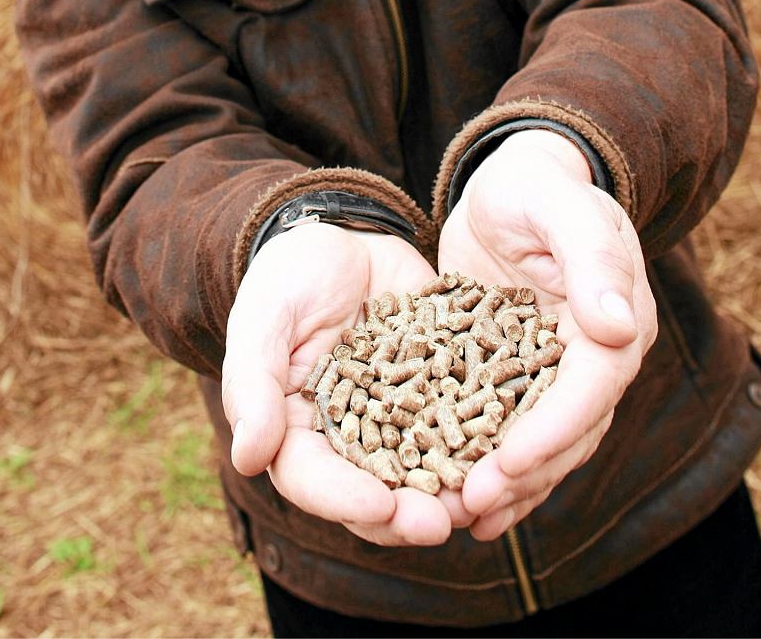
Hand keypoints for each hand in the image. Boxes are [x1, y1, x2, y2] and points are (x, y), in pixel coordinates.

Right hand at [223, 222, 475, 545]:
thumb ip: (253, 385)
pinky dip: (486, 442)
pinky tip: (511, 447)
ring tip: (482, 498)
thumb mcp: (263, 319)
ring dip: (451, 491)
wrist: (346, 235)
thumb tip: (249, 458)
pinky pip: (465, 425)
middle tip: (441, 524)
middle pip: (373, 493)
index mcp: (297, 431)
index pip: (313, 480)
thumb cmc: (288, 275)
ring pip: (425, 471)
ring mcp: (400, 420)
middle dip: (407, 515)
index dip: (344, 500)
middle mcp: (350, 438)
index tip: (381, 507)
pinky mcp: (440, 395)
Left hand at [438, 129, 657, 540]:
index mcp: (617, 323)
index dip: (553, 430)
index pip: (591, 389)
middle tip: (471, 505)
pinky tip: (463, 502)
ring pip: (542, 444)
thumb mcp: (559, 208)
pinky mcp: (518, 377)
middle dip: (524, 473)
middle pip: (568, 431)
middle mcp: (595, 357)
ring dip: (509, 487)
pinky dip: (493, 468)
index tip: (508, 463)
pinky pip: (511, 432)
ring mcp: (557, 373)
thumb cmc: (535, 188)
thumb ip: (591, 259)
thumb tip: (621, 327)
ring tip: (466, 520)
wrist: (510, 187)